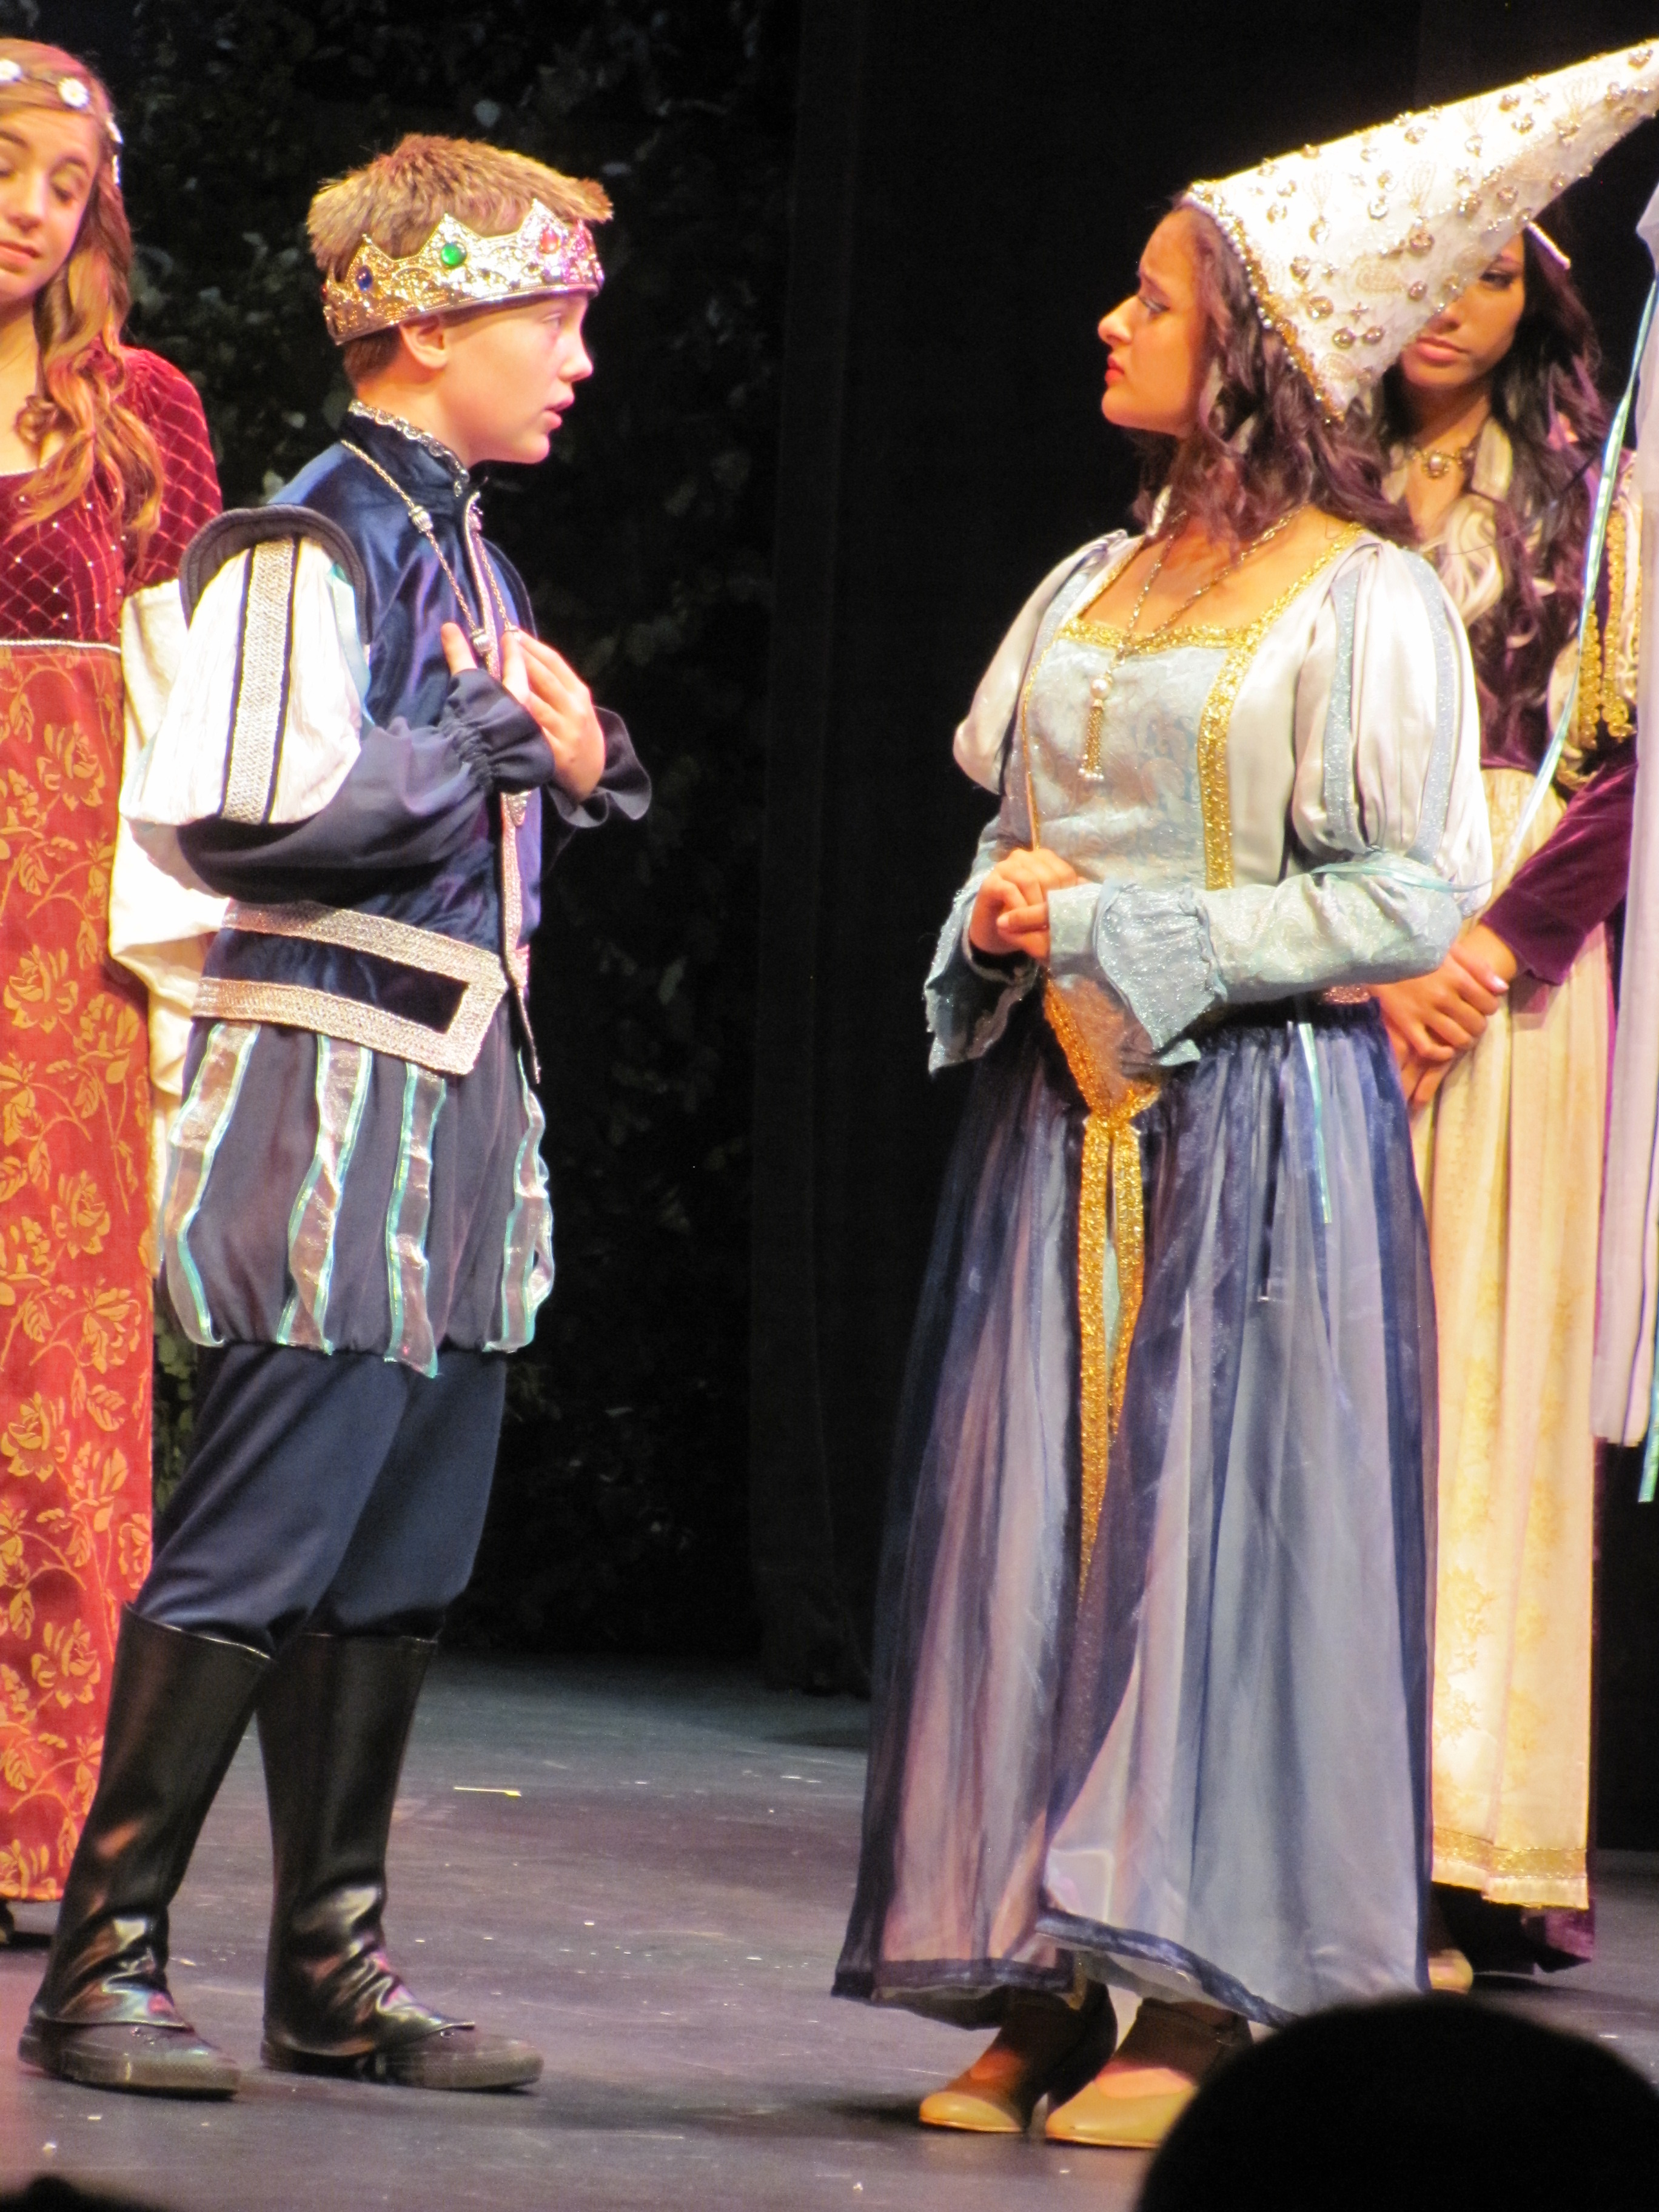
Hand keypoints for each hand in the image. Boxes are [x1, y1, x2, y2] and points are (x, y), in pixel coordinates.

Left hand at [441, 622, 606, 799]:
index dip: (531, 645)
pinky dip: (515, 721)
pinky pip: (531, 733)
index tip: (510, 631)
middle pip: (543, 678)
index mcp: (578, 692)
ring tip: (489, 672)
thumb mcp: (573, 704)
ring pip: (535, 705)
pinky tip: (497, 712)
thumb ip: (553, 683)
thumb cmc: (574, 731)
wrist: (592, 772)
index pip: (554, 662)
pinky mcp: (554, 754)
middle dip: (520, 659)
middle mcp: (573, 709)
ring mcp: (564, 731)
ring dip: (512, 687)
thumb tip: (521, 653)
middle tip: (496, 643)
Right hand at [968, 846, 1081, 962]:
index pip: (1063, 872)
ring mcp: (1005, 868)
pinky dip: (1018, 909)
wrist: (996, 932)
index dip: (1066, 895)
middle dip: (1050, 904)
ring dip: (1034, 907)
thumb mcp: (1051, 907)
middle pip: (1047, 876)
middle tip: (1049, 924)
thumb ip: (1067, 895)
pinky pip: (1009, 891)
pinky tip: (1019, 923)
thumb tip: (1087, 886)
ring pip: (1028, 881)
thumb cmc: (1027, 919)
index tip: (1063, 916)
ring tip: (1035, 924)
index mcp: (1042, 858)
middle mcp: (1023, 857)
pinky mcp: (990, 882)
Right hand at [1374, 923, 1516, 1107]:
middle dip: (1478, 1025)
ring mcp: (1424, 1013)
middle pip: (1476, 1024)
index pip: (1488, 1004)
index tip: (1481, 1005)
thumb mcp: (1451, 949)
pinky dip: (1442, 1055)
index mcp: (1457, 978)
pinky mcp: (1406, 1024)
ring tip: (1461, 1036)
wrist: (1379, 953)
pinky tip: (1445, 1050)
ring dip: (1465, 1041)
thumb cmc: (1418, 950)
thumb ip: (1478, 967)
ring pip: (1457, 1039)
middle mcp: (1444, 998)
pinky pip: (1429, 1049)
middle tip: (1471, 1021)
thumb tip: (1502, 989)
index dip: (1489, 1007)